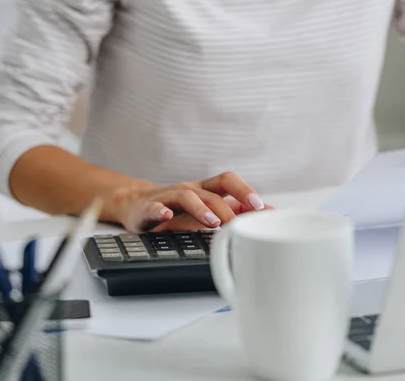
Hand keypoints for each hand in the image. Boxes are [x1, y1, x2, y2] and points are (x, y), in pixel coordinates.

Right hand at [109, 172, 271, 231]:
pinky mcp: (149, 208)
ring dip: (202, 209)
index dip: (245, 191)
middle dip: (229, 207)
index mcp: (205, 190)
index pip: (228, 182)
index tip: (261, 207)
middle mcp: (189, 190)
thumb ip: (235, 211)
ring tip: (214, 222)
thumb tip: (267, 212)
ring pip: (187, 197)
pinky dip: (159, 210)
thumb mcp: (206, 210)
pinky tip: (165, 215)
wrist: (137, 206)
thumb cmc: (175, 209)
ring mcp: (169, 197)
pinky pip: (154, 207)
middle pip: (212, 191)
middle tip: (240, 223)